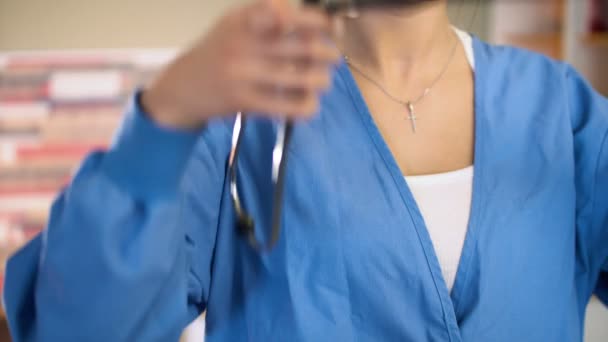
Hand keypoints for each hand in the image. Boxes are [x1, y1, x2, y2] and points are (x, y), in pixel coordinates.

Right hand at [142, 0, 339, 129]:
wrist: (182, 88)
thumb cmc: (217, 52)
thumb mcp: (234, 22)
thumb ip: (267, 13)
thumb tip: (310, 18)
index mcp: (245, 20)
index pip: (289, 15)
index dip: (318, 22)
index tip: (331, 29)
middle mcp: (245, 44)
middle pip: (306, 48)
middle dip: (329, 55)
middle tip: (331, 58)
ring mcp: (245, 75)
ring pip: (304, 79)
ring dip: (322, 81)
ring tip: (321, 81)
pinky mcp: (246, 103)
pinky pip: (290, 107)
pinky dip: (308, 106)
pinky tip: (309, 103)